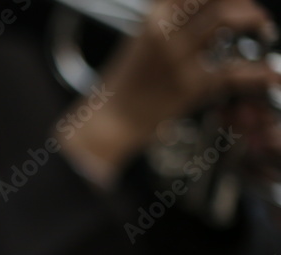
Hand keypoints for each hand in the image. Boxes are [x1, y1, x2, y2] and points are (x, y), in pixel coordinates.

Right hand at [58, 0, 279, 184]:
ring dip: (254, 19)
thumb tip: (199, 15)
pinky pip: (233, 71)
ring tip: (264, 31)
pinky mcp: (188, 86)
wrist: (108, 122)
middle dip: (244, 4)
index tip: (236, 3)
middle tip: (254, 16)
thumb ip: (169, 24)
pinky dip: (258, 73)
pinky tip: (270, 75)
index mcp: (153, 18)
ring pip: (226, 17)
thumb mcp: (141, 43)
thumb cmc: (123, 88)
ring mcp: (177, 57)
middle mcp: (164, 31)